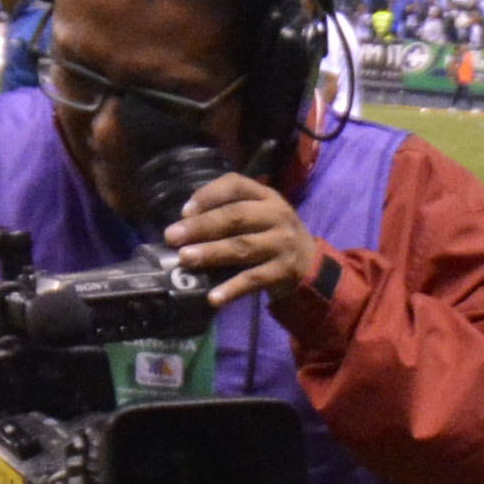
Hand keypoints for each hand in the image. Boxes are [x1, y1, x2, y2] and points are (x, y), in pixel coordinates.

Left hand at [161, 170, 321, 306]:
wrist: (310, 264)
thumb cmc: (271, 235)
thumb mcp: (258, 214)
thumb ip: (228, 210)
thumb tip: (185, 224)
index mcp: (266, 196)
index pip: (235, 185)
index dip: (208, 195)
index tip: (184, 211)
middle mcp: (277, 215)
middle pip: (235, 217)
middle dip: (201, 227)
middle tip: (172, 237)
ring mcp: (283, 244)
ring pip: (242, 247)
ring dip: (211, 253)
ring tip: (185, 259)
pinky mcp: (285, 271)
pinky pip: (254, 279)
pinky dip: (232, 289)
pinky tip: (213, 297)